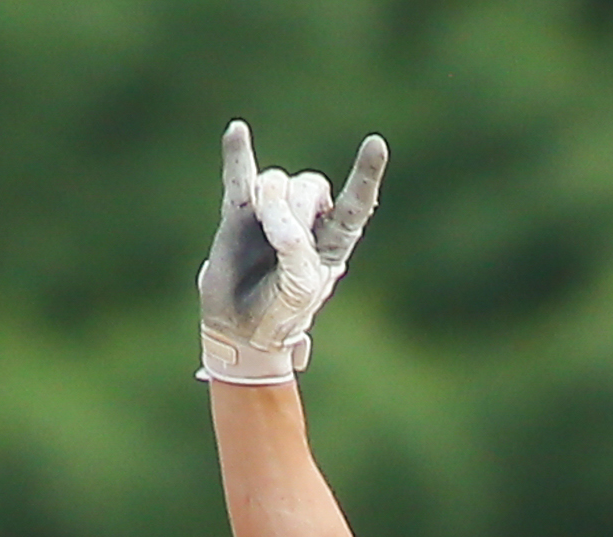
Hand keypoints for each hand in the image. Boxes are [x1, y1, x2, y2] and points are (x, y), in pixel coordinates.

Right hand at [198, 121, 386, 384]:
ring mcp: (271, 213)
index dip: (365, 175)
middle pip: (308, 186)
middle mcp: (307, 220)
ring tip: (264, 232)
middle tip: (281, 242)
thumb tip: (278, 217)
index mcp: (334, 241)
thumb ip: (295, 253)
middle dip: (293, 209)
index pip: (356, 203)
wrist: (241, 328)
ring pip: (276, 182)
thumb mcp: (298, 289)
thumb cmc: (281, 313)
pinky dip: (238, 154)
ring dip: (270, 203)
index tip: (375, 144)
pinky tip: (237, 131)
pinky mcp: (239, 213)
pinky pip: (240, 176)